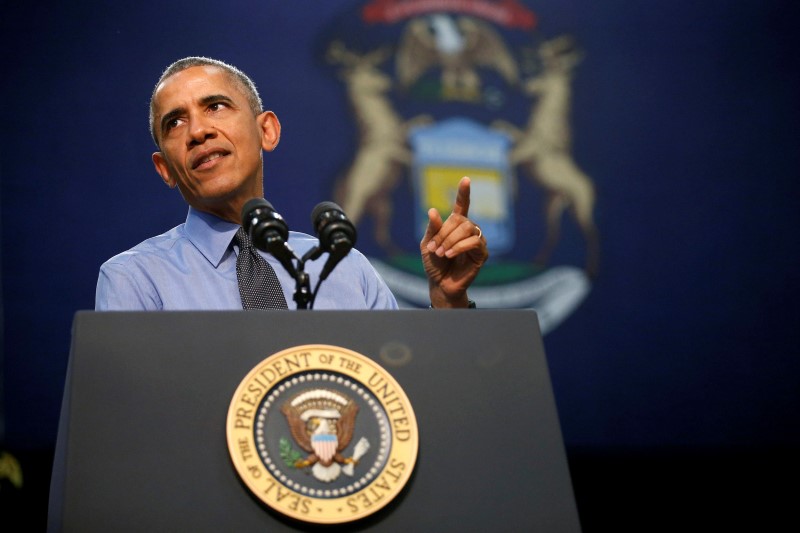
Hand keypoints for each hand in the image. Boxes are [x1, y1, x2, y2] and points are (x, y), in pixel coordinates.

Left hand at [420, 176, 488, 307]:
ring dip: (451, 240)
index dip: (464, 193)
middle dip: (444, 232)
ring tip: (441, 253)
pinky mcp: (482, 254)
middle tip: (434, 247)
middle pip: (461, 220)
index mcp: (455, 225)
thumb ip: (432, 229)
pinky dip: (459, 247)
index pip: (462, 205)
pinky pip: (474, 242)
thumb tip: (433, 210)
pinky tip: (450, 255)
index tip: (466, 179)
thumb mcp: (427, 244)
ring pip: (468, 229)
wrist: (440, 284)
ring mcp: (477, 241)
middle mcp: (468, 230)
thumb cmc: (433, 264)